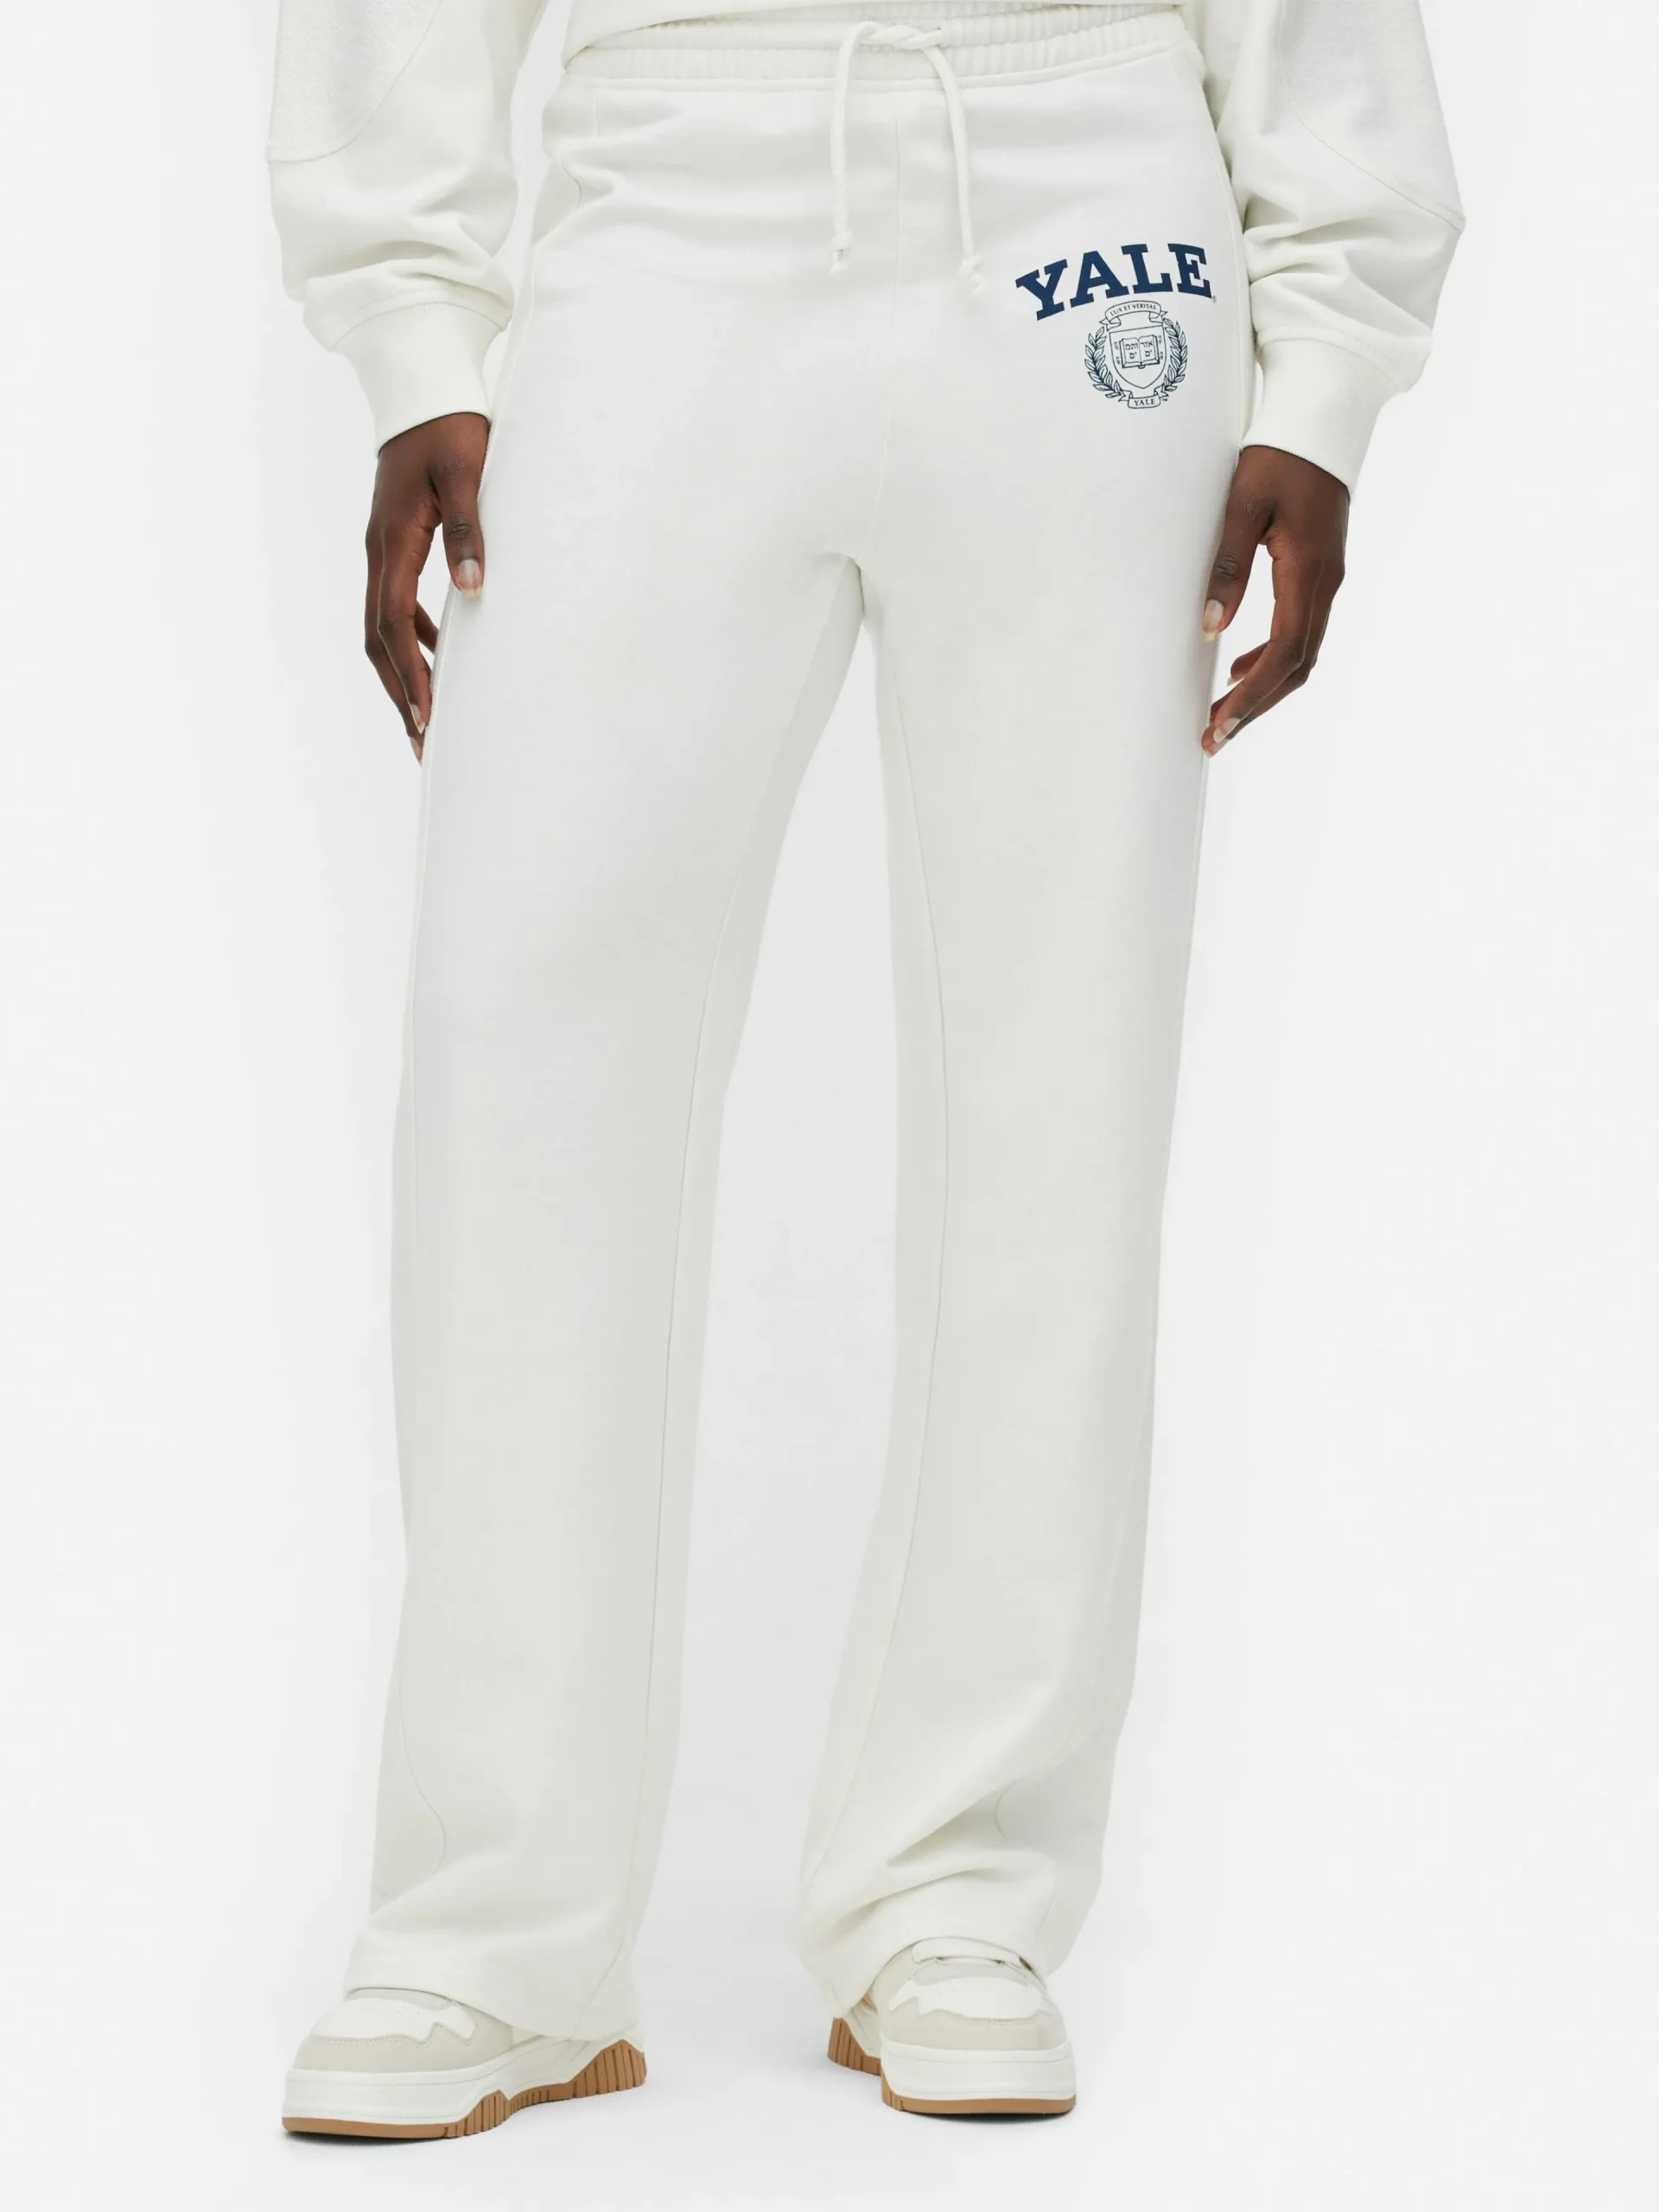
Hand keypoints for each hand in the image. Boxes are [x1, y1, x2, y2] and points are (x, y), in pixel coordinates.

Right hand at [364, 412, 489, 759]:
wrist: (420, 382)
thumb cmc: (448, 425)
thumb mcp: (468, 474)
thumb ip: (471, 531)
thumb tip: (474, 591)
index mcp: (392, 541)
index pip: (393, 625)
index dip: (409, 676)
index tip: (426, 718)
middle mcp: (378, 550)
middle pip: (378, 639)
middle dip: (400, 692)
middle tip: (423, 743)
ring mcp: (382, 546)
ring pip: (383, 624)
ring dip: (403, 671)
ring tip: (427, 716)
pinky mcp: (395, 540)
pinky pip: (396, 602)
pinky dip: (413, 636)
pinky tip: (439, 655)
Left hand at [1199, 445, 1348, 755]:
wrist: (1324, 416)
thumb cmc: (1280, 453)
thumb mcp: (1244, 504)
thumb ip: (1227, 565)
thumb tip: (1210, 626)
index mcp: (1308, 571)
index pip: (1283, 654)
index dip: (1251, 697)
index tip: (1219, 726)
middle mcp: (1326, 582)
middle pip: (1296, 666)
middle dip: (1256, 707)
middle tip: (1213, 736)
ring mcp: (1328, 578)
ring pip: (1302, 653)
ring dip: (1264, 688)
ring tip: (1223, 714)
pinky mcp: (1320, 571)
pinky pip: (1301, 629)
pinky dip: (1272, 658)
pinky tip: (1241, 667)